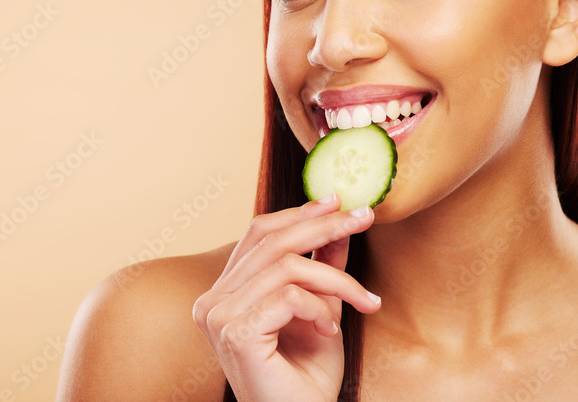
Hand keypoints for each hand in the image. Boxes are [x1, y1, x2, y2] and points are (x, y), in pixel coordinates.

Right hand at [192, 194, 381, 401]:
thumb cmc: (306, 376)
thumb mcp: (322, 307)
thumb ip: (323, 265)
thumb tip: (339, 220)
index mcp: (225, 292)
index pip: (259, 233)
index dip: (299, 213)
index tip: (338, 201)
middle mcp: (212, 301)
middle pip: (273, 241)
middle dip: (325, 226)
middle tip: (365, 217)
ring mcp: (218, 317)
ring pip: (287, 267)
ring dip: (336, 280)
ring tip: (363, 300)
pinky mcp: (234, 334)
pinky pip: (288, 296)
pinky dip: (319, 307)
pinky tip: (330, 329)